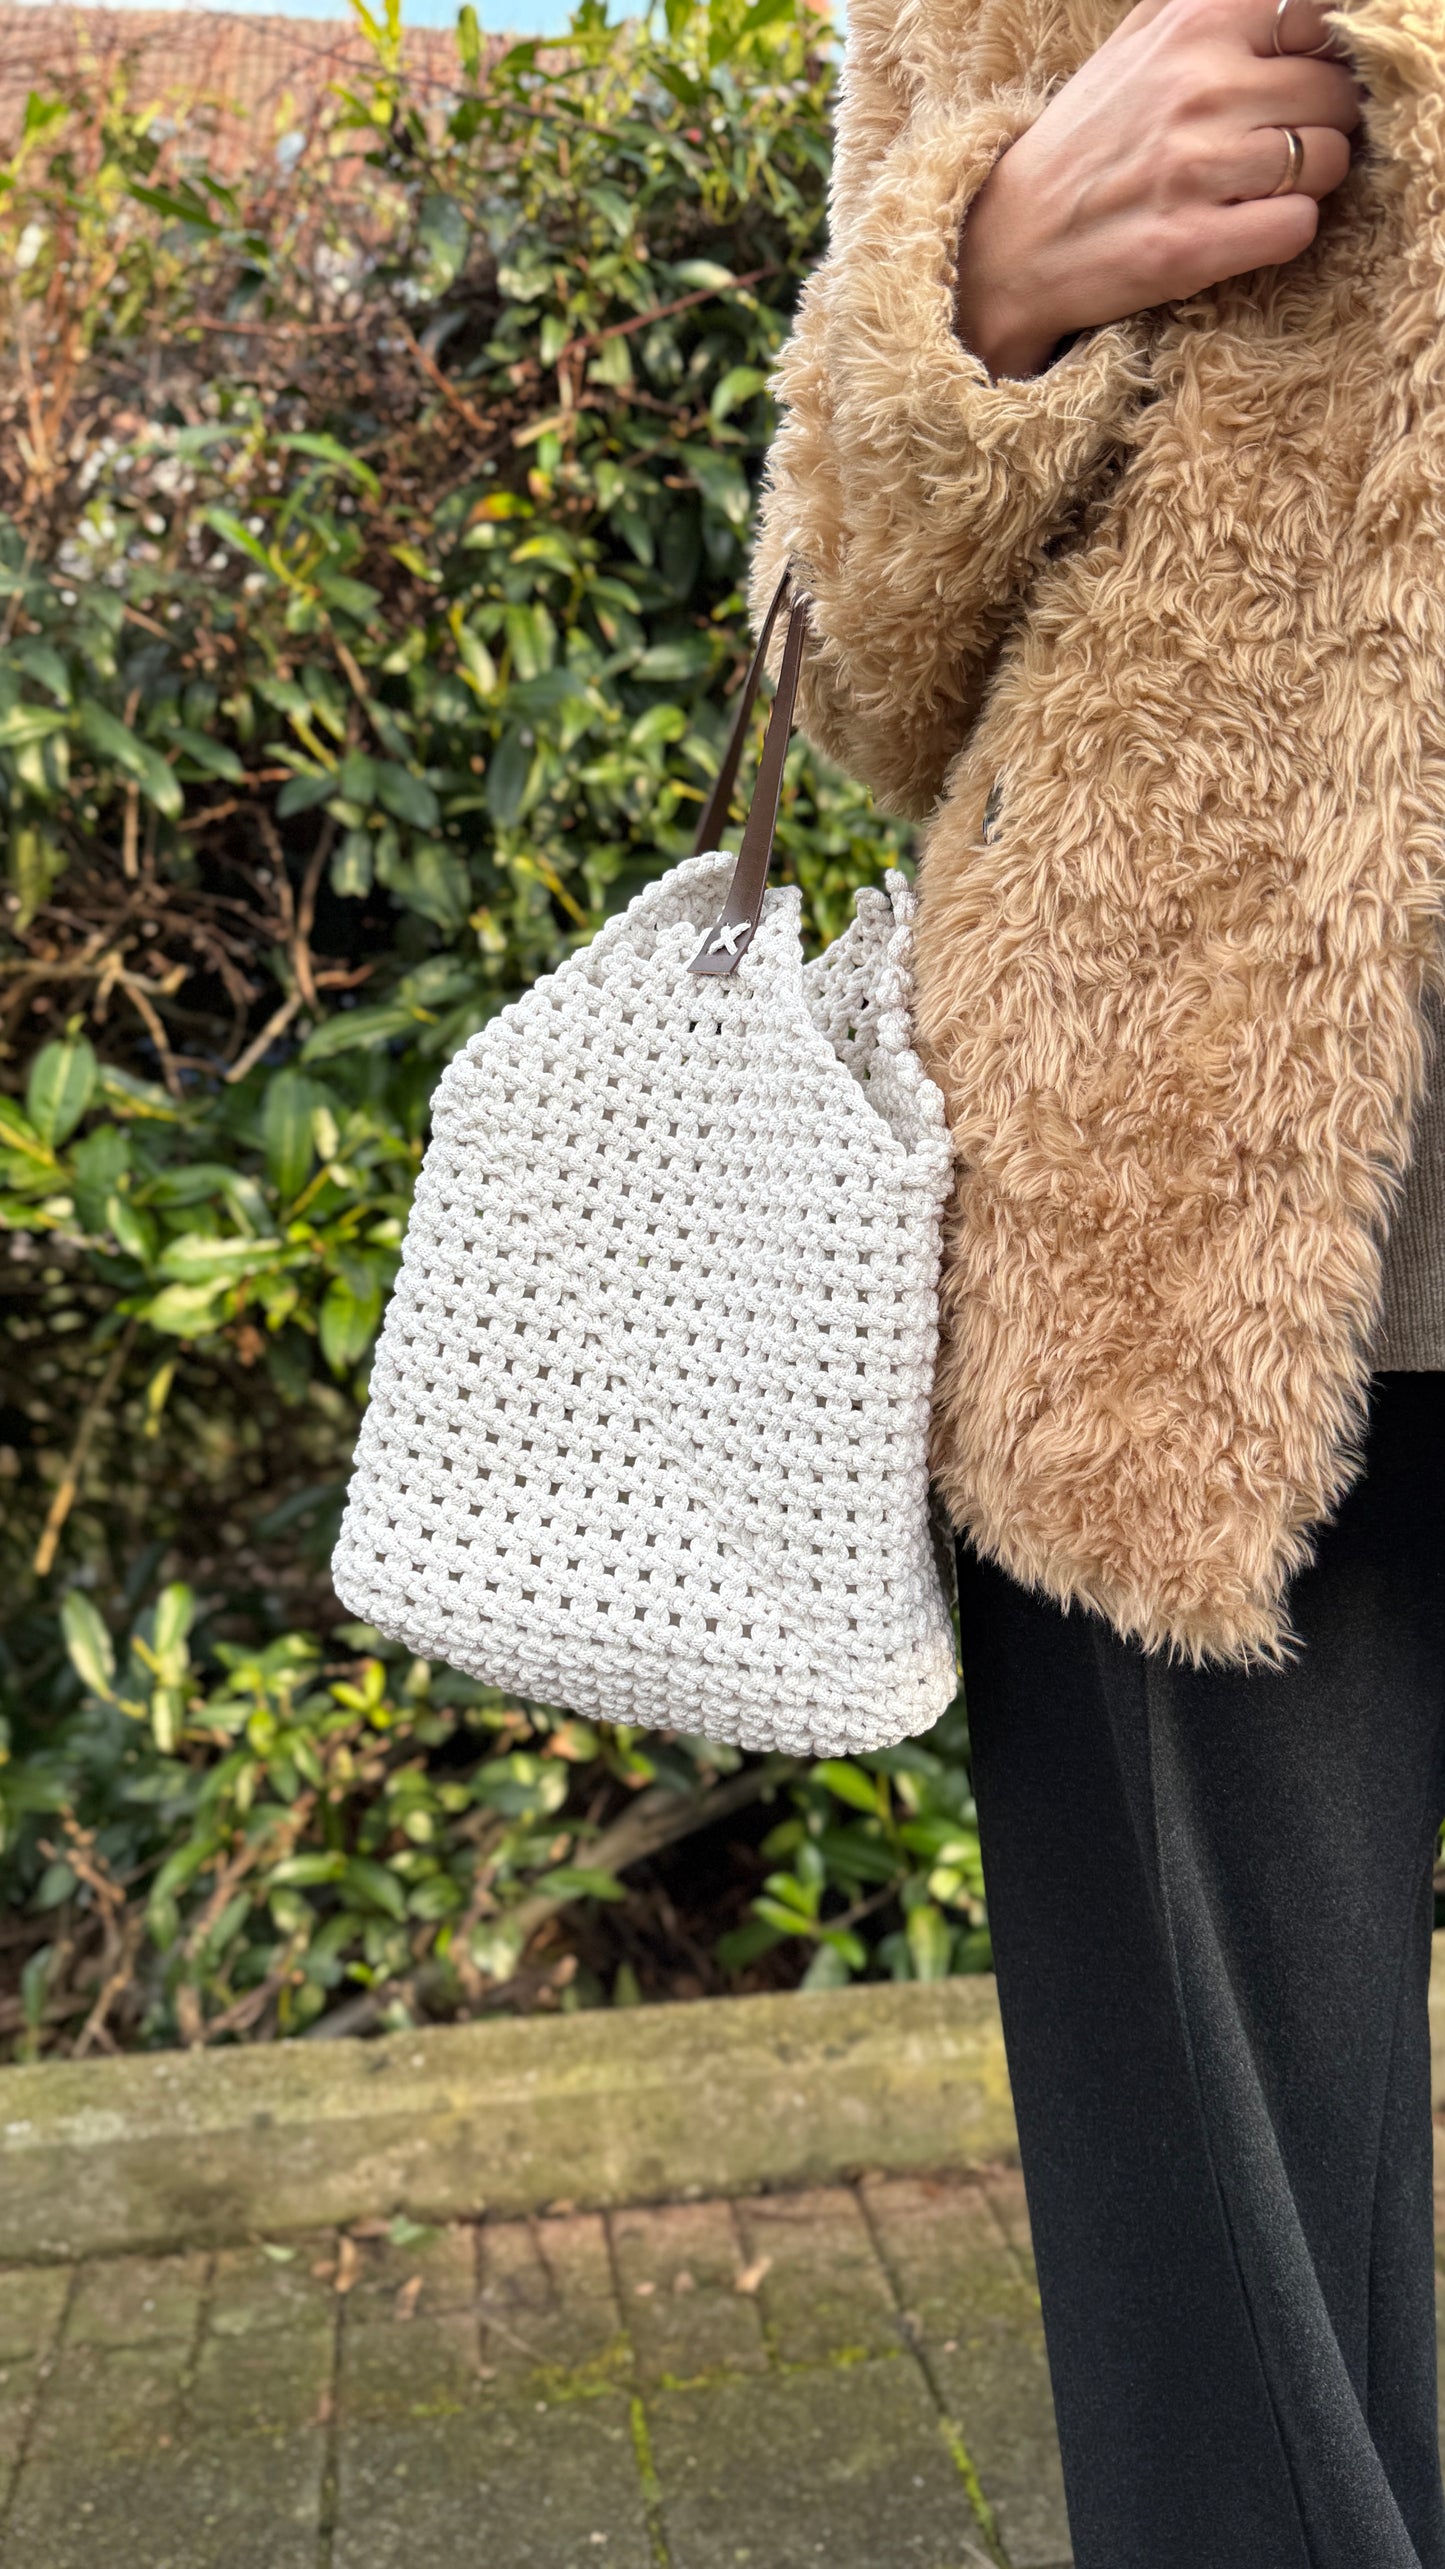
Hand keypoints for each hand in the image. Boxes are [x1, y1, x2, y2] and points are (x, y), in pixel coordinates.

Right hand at [953, 0, 1362, 378]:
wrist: (1012, 243)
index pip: (1321, 14)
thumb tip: (1290, 0)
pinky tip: (1248, 229)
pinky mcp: (1192, 245)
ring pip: (1329, 160)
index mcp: (1196, 22)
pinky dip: (1285, 231)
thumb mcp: (1140, 38)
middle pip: (1336, 94)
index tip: (1294, 80)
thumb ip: (1207, 5)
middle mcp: (1202, 87)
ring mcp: (1197, 169)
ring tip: (1258, 189)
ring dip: (1308, 181)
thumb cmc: (1088, 138)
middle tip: (1273, 147)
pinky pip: (1298, 225)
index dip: (1322, 52)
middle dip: (1320, 124)